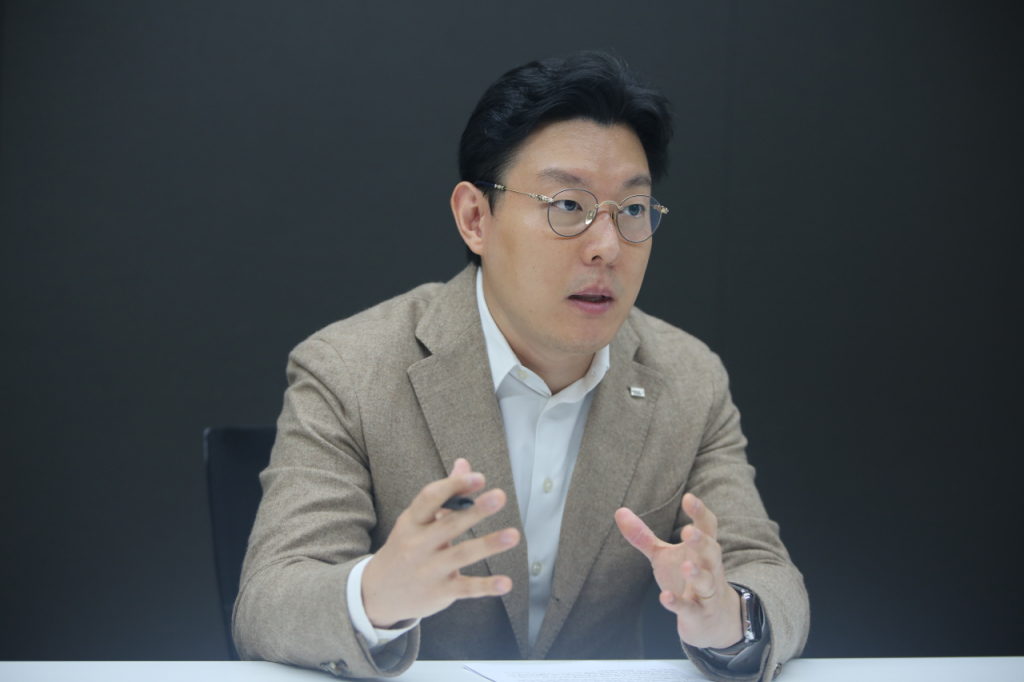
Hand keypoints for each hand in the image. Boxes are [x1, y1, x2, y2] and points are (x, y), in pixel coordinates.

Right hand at [361, 458, 520, 627]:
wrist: (377, 594)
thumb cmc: (405, 549)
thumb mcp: (416, 521)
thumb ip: (444, 494)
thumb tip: (465, 464)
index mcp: (411, 522)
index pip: (430, 499)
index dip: (454, 486)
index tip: (479, 478)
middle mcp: (417, 545)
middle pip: (449, 525)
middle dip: (475, 511)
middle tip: (500, 496)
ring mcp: (428, 570)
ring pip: (461, 555)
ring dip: (488, 545)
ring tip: (513, 535)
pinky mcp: (439, 593)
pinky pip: (466, 588)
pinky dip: (486, 586)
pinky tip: (506, 582)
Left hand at [614, 493, 741, 648]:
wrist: (711, 620)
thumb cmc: (685, 577)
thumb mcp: (663, 555)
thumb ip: (643, 536)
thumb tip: (619, 512)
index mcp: (702, 549)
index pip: (707, 527)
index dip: (699, 512)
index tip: (688, 497)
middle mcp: (710, 568)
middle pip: (712, 552)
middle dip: (701, 542)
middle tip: (688, 531)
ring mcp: (707, 593)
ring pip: (707, 582)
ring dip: (697, 574)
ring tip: (685, 566)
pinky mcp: (699, 614)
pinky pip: (690, 609)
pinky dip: (678, 604)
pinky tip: (665, 597)